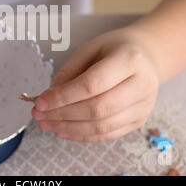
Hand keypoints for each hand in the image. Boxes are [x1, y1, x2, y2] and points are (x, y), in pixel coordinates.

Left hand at [32, 27, 159, 141]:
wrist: (147, 56)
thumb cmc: (115, 50)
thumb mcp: (89, 50)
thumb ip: (69, 73)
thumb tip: (48, 98)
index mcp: (128, 59)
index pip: (91, 84)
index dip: (63, 97)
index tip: (40, 102)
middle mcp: (141, 84)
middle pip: (98, 108)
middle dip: (62, 115)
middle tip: (38, 115)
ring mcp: (143, 106)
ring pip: (102, 126)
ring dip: (69, 128)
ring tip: (46, 124)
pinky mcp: (139, 120)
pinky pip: (107, 134)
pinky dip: (82, 135)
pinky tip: (63, 131)